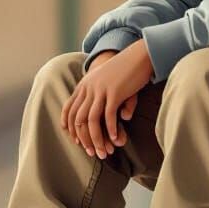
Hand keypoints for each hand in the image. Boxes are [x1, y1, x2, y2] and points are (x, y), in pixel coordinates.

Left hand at [61, 40, 154, 158]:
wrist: (139, 55)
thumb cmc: (125, 69)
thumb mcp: (106, 80)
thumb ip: (100, 95)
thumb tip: (98, 111)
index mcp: (84, 85)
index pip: (69, 110)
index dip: (71, 128)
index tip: (77, 142)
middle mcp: (89, 88)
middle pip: (79, 119)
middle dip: (83, 139)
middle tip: (91, 152)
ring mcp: (101, 90)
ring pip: (92, 120)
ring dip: (96, 139)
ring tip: (103, 151)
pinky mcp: (114, 92)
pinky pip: (108, 115)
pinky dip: (110, 129)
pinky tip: (115, 138)